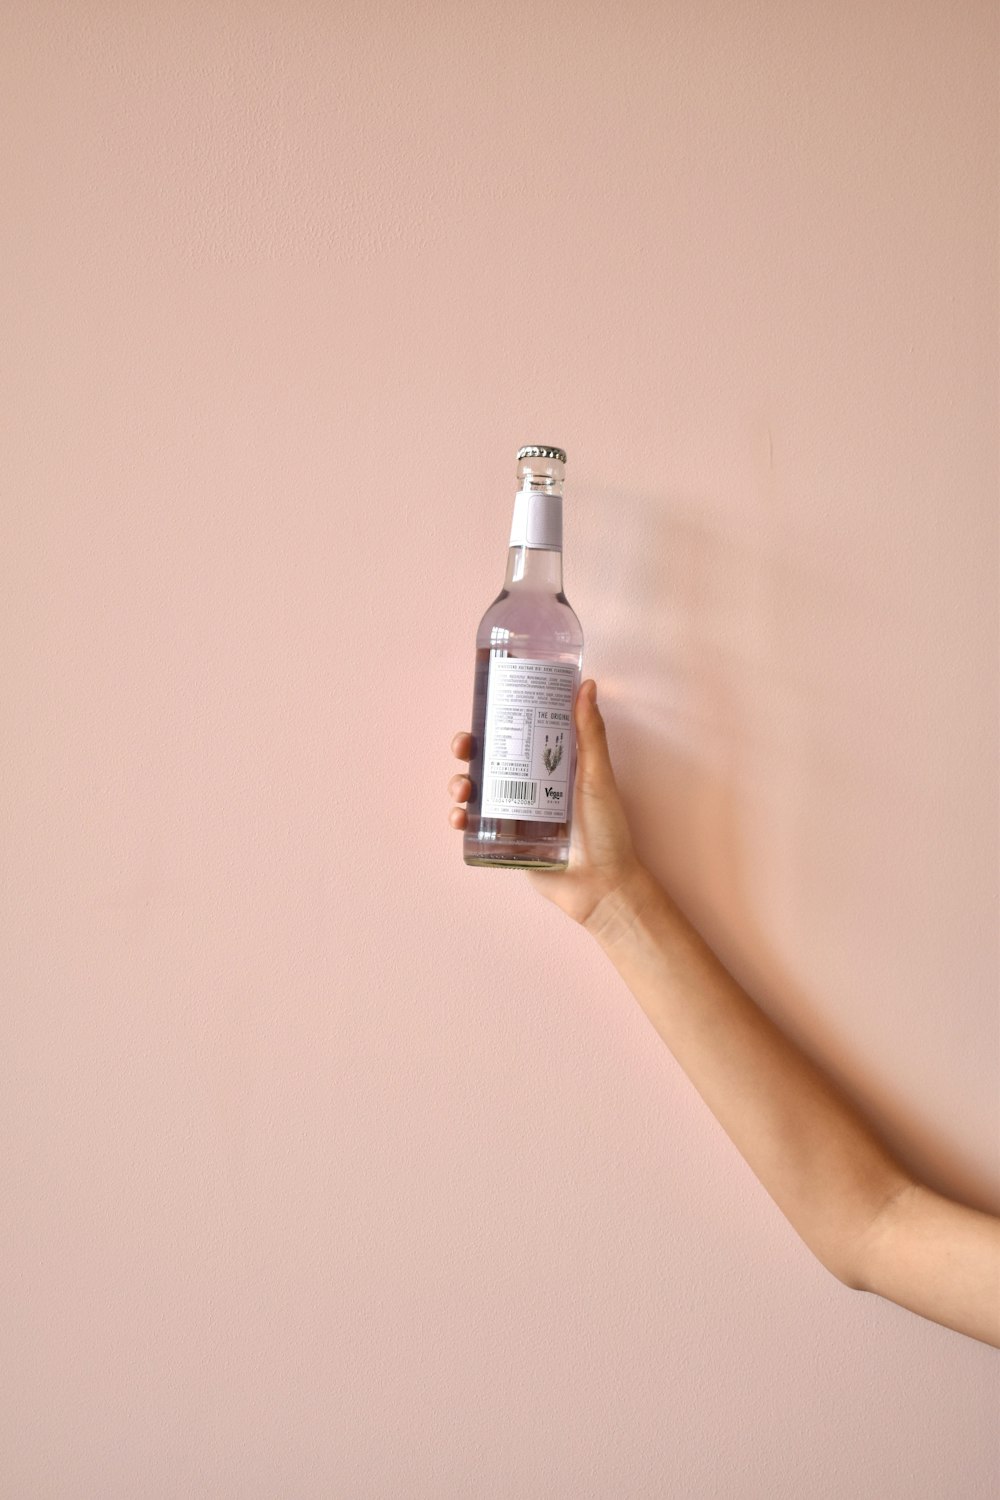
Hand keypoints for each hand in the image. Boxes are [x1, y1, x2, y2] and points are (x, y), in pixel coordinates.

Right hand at [448, 678, 648, 931]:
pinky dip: (460, 819)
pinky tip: (459, 817)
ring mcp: (515, 814)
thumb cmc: (607, 831)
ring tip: (462, 789)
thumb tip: (587, 685)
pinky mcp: (505, 841)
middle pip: (489, 758)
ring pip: (476, 790)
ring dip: (459, 783)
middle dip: (468, 749)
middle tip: (463, 747)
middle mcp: (529, 785)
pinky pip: (475, 826)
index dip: (495, 719)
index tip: (481, 707)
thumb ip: (590, 733)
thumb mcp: (598, 777)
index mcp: (550, 765)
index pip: (517, 733)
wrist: (602, 885)